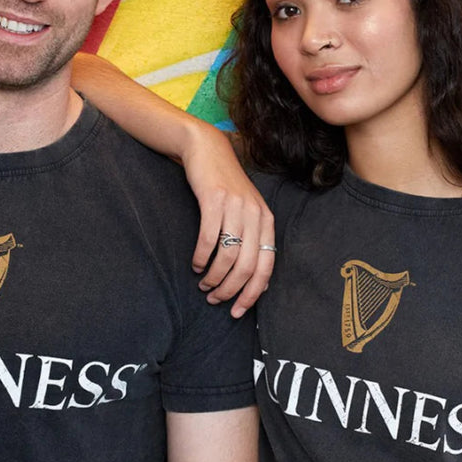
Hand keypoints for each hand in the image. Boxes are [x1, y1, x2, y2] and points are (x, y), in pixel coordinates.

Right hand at [183, 125, 274, 317]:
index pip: (265, 268)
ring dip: (213, 277)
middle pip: (246, 267)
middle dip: (230, 290)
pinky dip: (200, 257)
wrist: (208, 150)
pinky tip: (194, 263)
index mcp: (266, 222)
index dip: (252, 294)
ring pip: (227, 256)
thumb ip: (254, 241)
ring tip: (203, 284)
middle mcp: (255, 216)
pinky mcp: (215, 200)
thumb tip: (258, 282)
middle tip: (215, 299)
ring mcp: (236, 207)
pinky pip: (208, 239)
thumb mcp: (247, 213)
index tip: (237, 311)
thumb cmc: (226, 188)